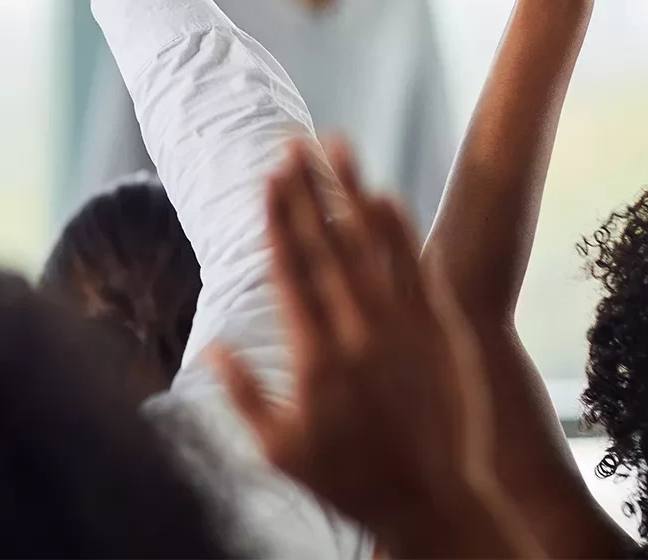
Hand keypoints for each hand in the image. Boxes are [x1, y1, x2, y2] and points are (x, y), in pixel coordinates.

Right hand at [211, 141, 526, 556]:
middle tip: (291, 144)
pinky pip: (415, 267)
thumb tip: (209, 347)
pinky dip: (398, 229)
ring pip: (371, 243)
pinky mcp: (438, 329)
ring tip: (335, 145)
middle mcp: (357, 330)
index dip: (277, 219)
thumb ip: (242, 395)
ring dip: (350, 190)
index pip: (290, 269)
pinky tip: (383, 194)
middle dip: (306, 189)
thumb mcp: (279, 451)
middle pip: (326, 243)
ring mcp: (402, 325)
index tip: (266, 179)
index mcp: (315, 355)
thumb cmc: (349, 480)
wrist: (434, 503)